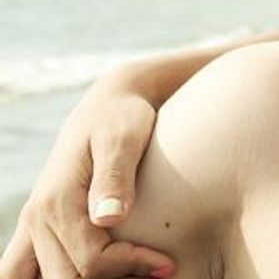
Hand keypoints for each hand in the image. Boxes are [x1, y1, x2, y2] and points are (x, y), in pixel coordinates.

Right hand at [0, 72, 175, 278]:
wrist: (108, 104)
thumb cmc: (122, 117)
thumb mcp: (123, 138)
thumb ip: (116, 176)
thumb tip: (110, 218)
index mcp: (57, 201)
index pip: (91, 259)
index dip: (132, 266)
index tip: (167, 263)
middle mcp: (36, 217)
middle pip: (69, 276)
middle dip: (114, 278)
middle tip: (155, 270)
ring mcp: (32, 224)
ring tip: (130, 274)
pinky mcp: (37, 227)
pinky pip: (23, 271)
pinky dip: (58, 278)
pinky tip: (101, 275)